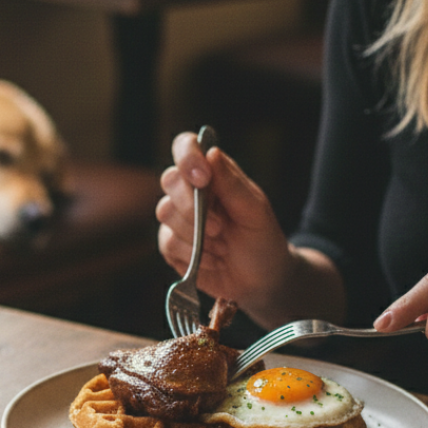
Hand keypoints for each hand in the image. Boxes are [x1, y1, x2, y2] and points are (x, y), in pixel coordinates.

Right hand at [157, 132, 294, 310]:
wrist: (261, 281)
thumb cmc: (262, 240)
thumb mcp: (255, 211)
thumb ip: (232, 183)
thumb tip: (211, 152)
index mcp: (212, 174)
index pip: (186, 147)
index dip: (187, 157)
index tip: (202, 178)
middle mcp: (190, 191)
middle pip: (170, 180)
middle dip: (191, 206)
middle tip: (219, 228)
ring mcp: (177, 218)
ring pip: (165, 212)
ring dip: (196, 234)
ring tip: (222, 247)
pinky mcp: (171, 245)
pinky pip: (167, 242)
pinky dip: (193, 254)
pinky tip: (213, 260)